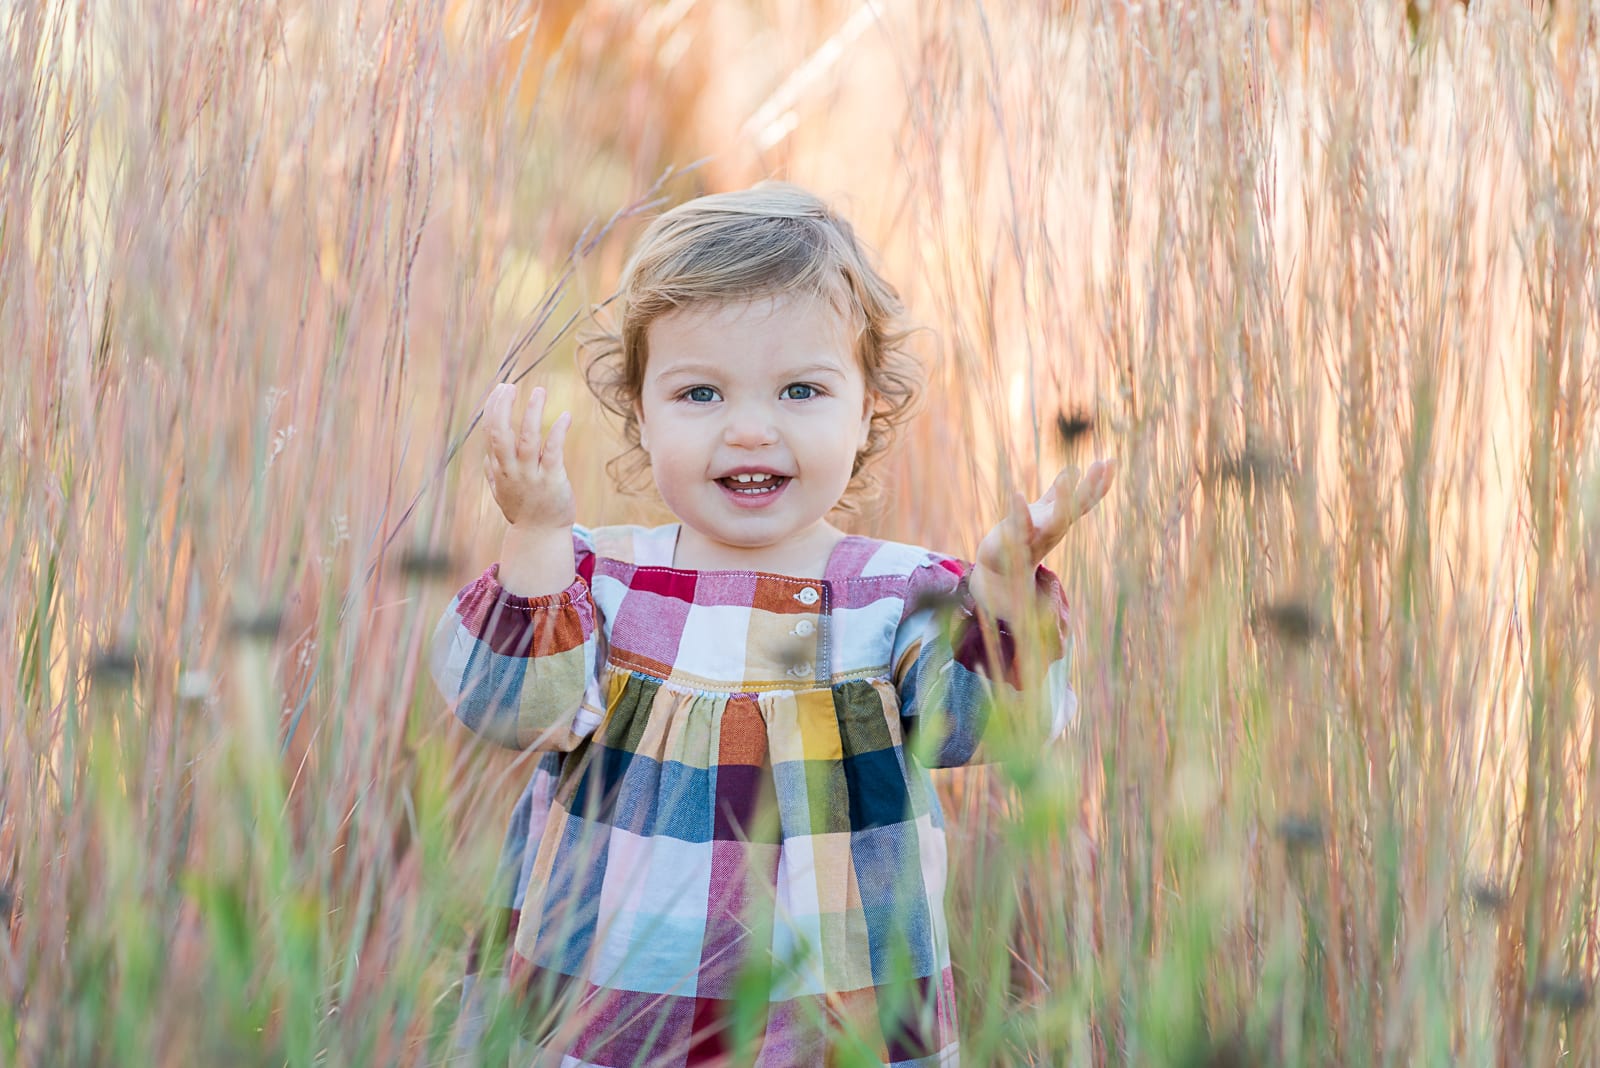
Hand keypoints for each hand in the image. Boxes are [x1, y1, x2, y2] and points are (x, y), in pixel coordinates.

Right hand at [482, 382, 574, 530]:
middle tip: (509, 386)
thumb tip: (488, 454)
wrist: (540, 536)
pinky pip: (554, 452)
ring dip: (532, 413)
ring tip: (538, 391)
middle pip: (500, 435)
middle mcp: (512, 470)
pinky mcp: (553, 480)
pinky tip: (566, 416)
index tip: (501, 389)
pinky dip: (558, 432)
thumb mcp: (501, 491)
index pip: (490, 433)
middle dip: (502, 409)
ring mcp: (531, 475)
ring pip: (528, 440)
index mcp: (499, 468)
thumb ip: (494, 471)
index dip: (493, 409)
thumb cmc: (522, 511)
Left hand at [969, 459, 1116, 612]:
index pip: (1086, 500)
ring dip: (1063, 501)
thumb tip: (1075, 469)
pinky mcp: (1015, 542)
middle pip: (1078, 508)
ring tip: (1066, 478)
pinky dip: (1020, 512)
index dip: (1101, 482)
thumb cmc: (1023, 536)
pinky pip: (1021, 528)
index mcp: (1061, 519)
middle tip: (1100, 463)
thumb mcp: (1043, 512)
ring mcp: (1038, 537)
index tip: (1112, 460)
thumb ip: (1057, 493)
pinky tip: (1017, 494)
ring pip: (1057, 521)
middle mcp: (1055, 529)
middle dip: (1091, 488)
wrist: (1001, 568)